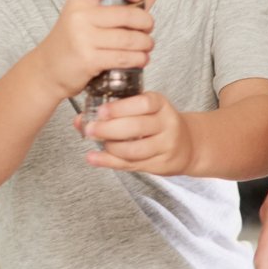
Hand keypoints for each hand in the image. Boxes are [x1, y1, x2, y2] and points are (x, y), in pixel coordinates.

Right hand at [36, 0, 152, 97]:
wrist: (46, 70)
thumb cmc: (69, 43)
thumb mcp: (77, 16)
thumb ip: (100, 8)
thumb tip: (139, 7)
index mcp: (78, 0)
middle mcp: (80, 16)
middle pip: (127, 15)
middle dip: (146, 23)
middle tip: (148, 28)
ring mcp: (83, 38)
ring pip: (129, 39)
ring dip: (145, 44)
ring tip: (147, 46)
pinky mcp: (89, 59)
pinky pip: (123, 57)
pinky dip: (139, 59)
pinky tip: (141, 59)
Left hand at [75, 91, 192, 174]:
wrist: (187, 145)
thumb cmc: (158, 123)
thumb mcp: (143, 110)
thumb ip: (114, 112)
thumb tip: (80, 119)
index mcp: (161, 105)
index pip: (143, 103)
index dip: (120, 108)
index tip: (101, 111)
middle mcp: (167, 124)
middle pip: (137, 127)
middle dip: (109, 129)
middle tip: (90, 129)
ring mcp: (166, 146)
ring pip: (134, 150)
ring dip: (110, 147)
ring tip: (96, 142)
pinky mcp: (161, 164)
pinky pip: (132, 165)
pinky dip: (109, 162)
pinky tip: (94, 158)